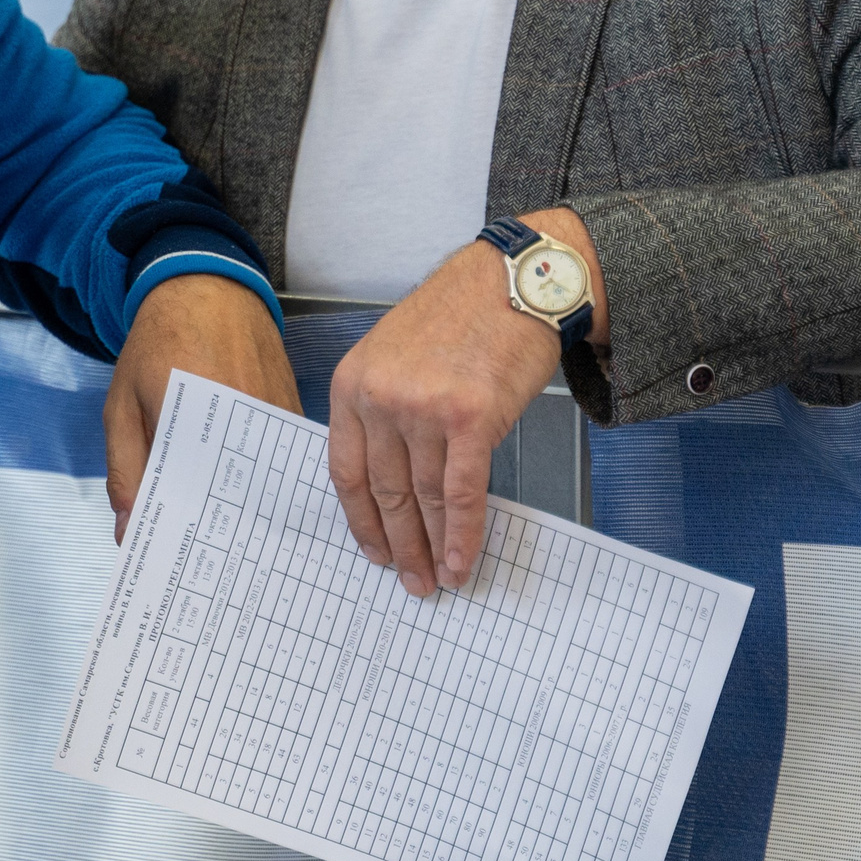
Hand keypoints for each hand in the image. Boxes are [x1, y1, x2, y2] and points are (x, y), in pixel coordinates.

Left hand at [106, 274, 300, 540]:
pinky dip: (267, 479)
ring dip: (248, 507)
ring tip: (234, 544)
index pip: (194, 492)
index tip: (182, 564)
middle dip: (220, 530)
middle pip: (236, 492)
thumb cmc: (157, 342)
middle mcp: (243, 415)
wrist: (204, 287)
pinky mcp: (291, 407)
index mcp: (195, 415)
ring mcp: (273, 410)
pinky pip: (281, 456)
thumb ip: (124, 467)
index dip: (187, 532)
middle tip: (210, 565)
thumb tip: (132, 529)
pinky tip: (255, 503)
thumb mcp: (121, 403)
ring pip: (264, 477)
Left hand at [329, 208, 603, 598]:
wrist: (513, 280)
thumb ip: (384, 410)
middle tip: (410, 580)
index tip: (374, 550)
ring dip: (432, 548)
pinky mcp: (471, 418)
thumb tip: (393, 484)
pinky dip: (463, 535)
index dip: (361, 520)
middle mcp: (381, 397)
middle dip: (399, 544)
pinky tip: (463, 560)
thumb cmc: (461, 313)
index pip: (346, 470)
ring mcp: (424, 408)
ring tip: (439, 579)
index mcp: (354, 383)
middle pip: (384, 492)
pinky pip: (462, 493)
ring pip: (423, 499)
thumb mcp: (394, 354)